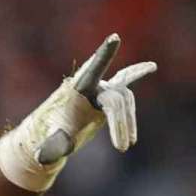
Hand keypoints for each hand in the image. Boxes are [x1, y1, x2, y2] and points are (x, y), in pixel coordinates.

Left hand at [0, 34, 157, 191]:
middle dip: (120, 123)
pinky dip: (137, 73)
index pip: (93, 71)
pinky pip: (125, 81)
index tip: (114, 38)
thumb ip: (50, 147)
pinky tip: (152, 67)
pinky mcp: (107, 96)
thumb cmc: (48, 138)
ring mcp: (100, 88)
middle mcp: (90, 85)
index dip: (104, 55)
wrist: (50, 137)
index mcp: (76, 89)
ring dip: (127, 123)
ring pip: (124, 101)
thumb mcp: (49, 144)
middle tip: (122, 148)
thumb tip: (42, 157)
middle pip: (115, 98)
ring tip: (125, 146)